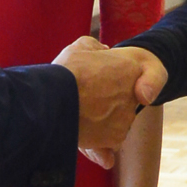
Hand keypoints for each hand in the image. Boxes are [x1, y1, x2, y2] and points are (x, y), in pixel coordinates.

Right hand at [55, 38, 165, 168]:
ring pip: (115, 120)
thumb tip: (102, 51)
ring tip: (80, 112)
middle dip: (106, 99)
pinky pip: (109, 139)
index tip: (94, 79)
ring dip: (102, 119)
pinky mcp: (116, 138)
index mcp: (130, 68)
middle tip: (85, 96)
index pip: (128, 74)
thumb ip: (96, 48)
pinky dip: (98, 137)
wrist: (54, 102)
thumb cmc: (66, 73)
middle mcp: (133, 94)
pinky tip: (82, 127)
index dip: (109, 77)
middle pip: (121, 99)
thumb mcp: (80, 48)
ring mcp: (126, 118)